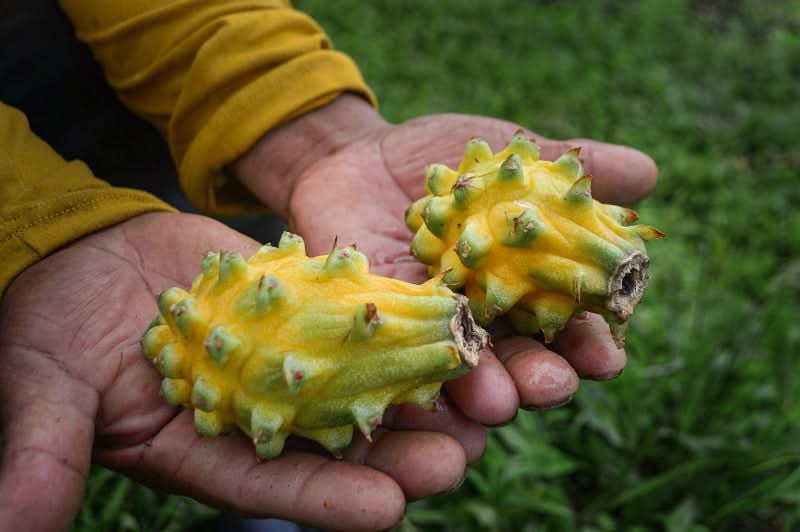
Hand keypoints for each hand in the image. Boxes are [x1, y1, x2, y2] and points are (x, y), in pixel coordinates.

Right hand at [0, 212, 473, 531]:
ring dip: (414, 391)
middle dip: (397, 454)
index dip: (328, 501)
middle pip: (335, 444)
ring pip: (358, 382)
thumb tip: (13, 528)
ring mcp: (282, 358)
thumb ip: (42, 453)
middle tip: (460, 457)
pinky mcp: (298, 305)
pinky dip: (392, 320)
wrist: (80, 260)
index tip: (387, 510)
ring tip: (477, 399)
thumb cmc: (48, 328)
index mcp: (205, 450)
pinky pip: (350, 316)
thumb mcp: (41, 390)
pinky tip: (442, 319)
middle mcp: (256, 414)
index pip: (274, 489)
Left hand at [235, 94, 657, 432]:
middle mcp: (482, 319)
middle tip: (553, 386)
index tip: (607, 356)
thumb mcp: (505, 150)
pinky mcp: (383, 328)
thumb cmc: (438, 157)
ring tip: (498, 402)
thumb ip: (571, 164)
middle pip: (519, 363)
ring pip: (463, 374)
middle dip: (540, 379)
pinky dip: (415, 380)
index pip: (566, 329)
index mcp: (523, 287)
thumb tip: (648, 174)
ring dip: (484, 392)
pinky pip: (400, 361)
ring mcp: (431, 328)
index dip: (589, 346)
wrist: (356, 156)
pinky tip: (429, 394)